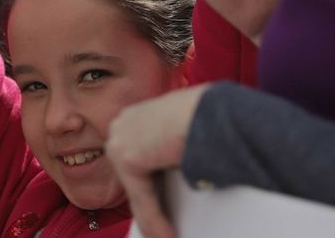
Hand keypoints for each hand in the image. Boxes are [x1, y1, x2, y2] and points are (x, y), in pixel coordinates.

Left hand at [106, 85, 210, 237]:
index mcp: (135, 116)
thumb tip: (172, 173)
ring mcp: (121, 139)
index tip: (159, 209)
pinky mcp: (126, 157)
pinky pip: (143, 199)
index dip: (149, 189)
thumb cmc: (209, 115)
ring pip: (138, 192)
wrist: (213, 109)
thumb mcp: (183, 132)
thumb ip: (169, 150)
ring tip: (165, 237)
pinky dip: (156, 221)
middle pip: (133, 178)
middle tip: (163, 230)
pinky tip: (166, 236)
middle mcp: (122, 125)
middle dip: (149, 207)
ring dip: (153, 220)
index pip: (138, 162)